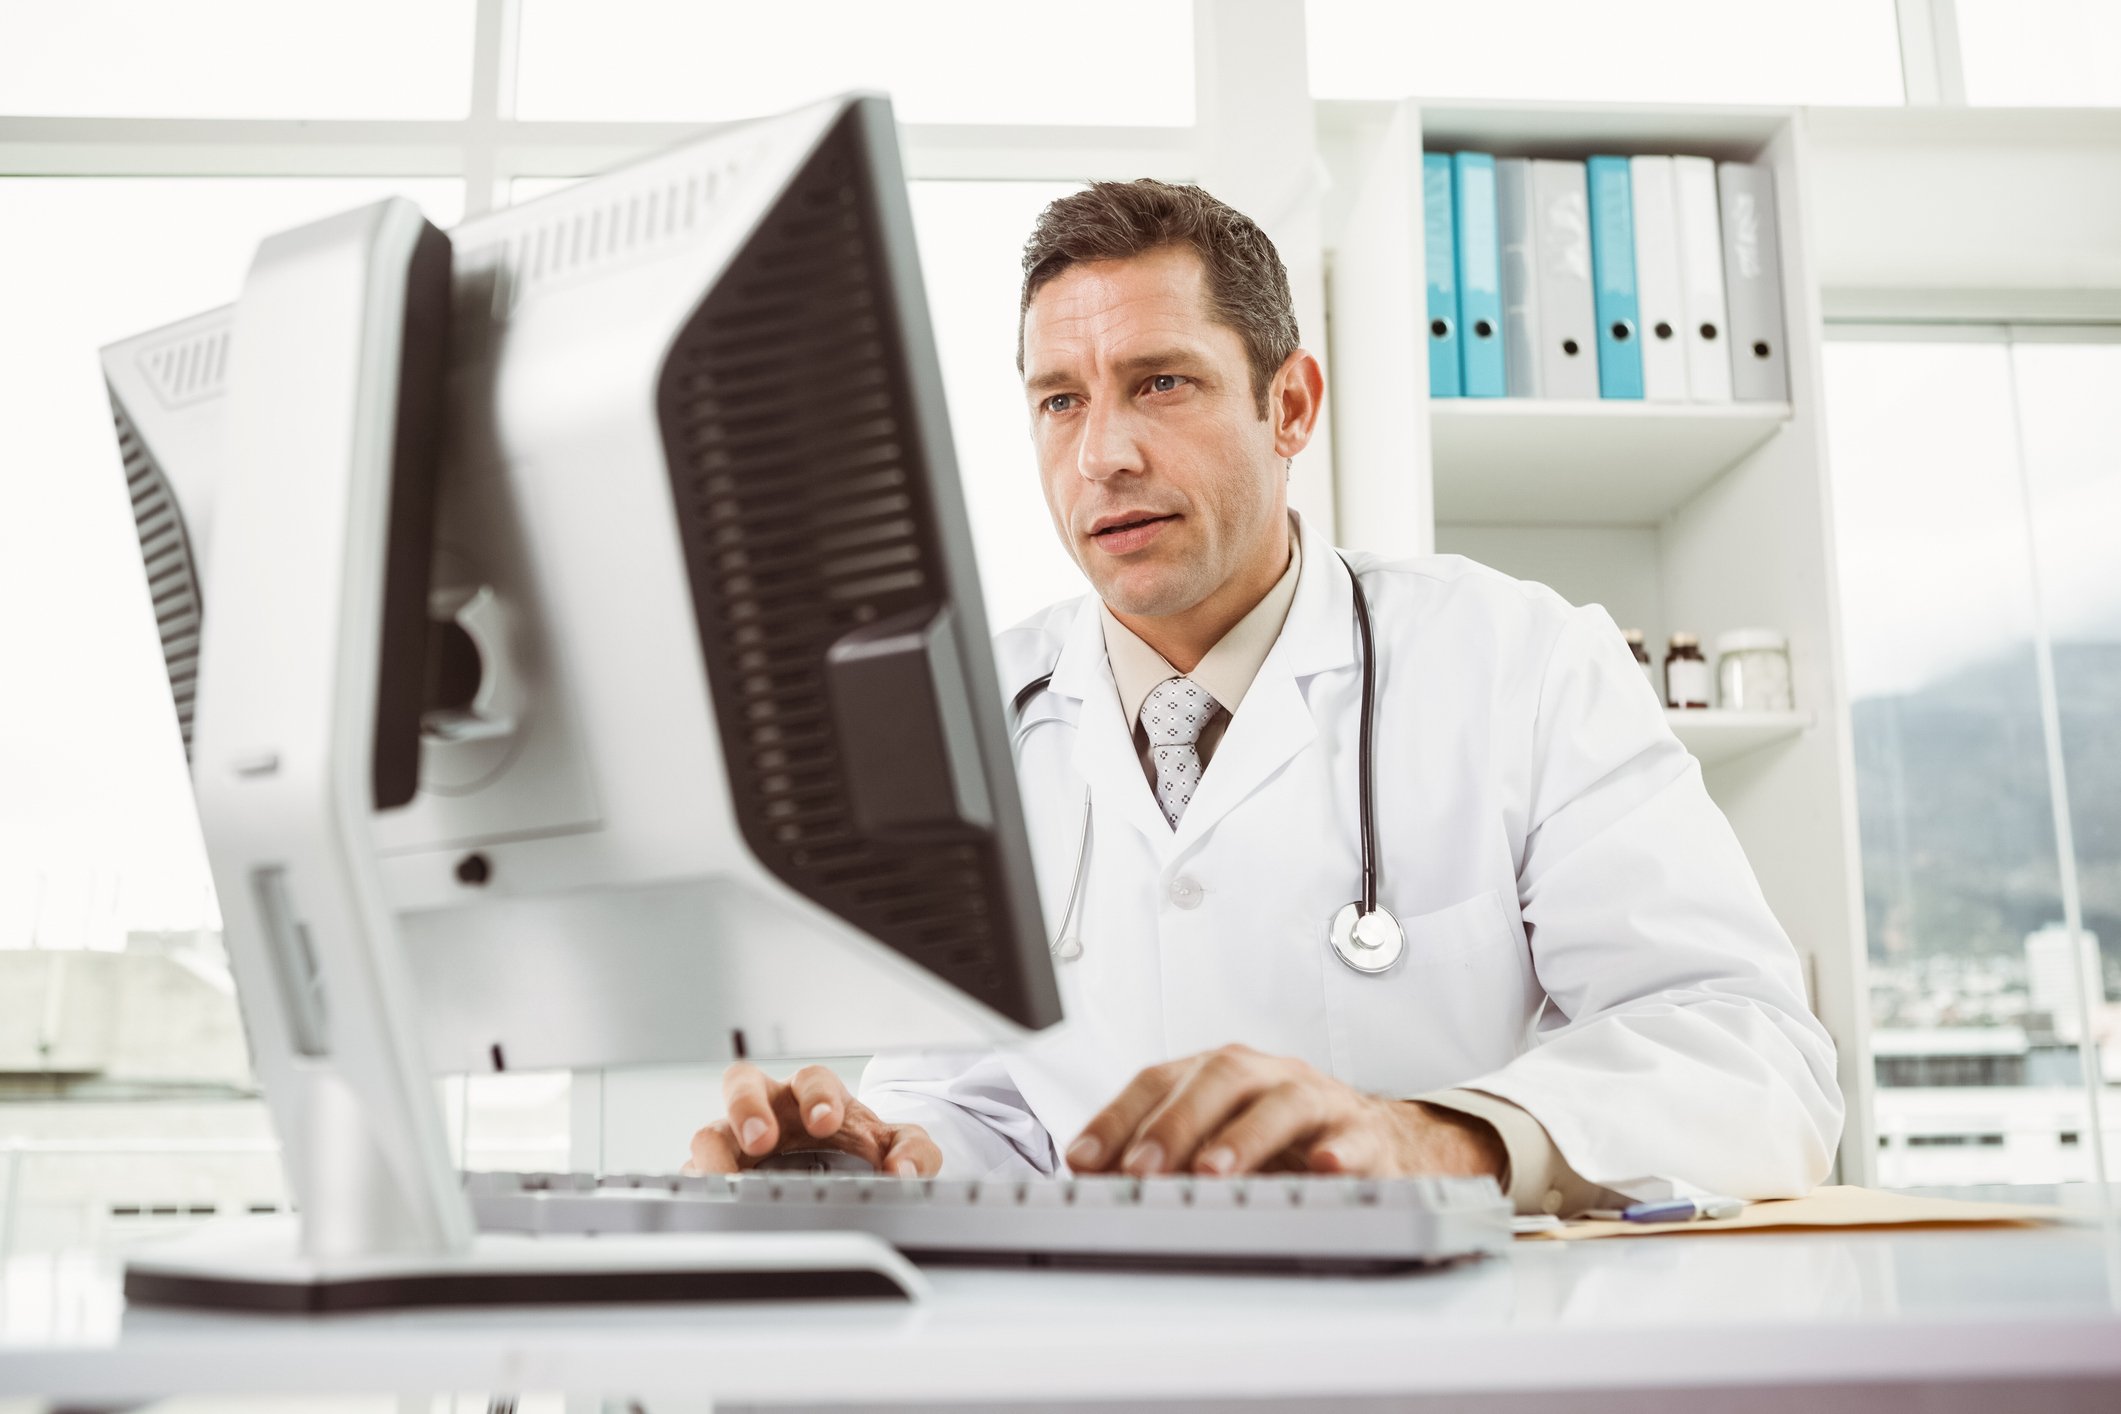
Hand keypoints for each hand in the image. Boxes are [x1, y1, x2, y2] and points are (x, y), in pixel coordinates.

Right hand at [683, 1062, 940, 1176]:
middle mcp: (769, 1107)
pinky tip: (712, 1203)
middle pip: (743, 1084)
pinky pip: (695, 1174)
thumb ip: (914, 1152)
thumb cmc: (856, 1146)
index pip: (810, 1080)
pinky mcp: (717, 1172)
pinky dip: (700, 1187)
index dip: (816, 1097)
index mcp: (813, 1094)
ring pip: (710, 1131)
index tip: (825, 1121)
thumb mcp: (893, 1146)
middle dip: (749, 1107)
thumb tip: (905, 1172)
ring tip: (726, 1179)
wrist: (837, 1167)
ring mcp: (737, 1138)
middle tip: (762, 1139)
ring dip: (715, 1153)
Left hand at [1064, 1044, 1506, 1180]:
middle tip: (1142, 1169)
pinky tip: (1320, 1168)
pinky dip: (1336, 1153)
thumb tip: (1091, 1184)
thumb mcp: (1216, 1137)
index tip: (1083, 1162)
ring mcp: (1315, 1100)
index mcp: (1218, 1073)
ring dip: (1243, 1138)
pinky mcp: (1362, 1134)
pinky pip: (1351, 1139)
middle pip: (1217, 1079)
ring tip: (1212, 1173)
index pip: (1158, 1081)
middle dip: (1174, 1124)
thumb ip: (1160, 1154)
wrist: (1373, 1138)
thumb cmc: (1282, 1138)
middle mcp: (1264, 1076)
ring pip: (1280, 1103)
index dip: (1117, 1118)